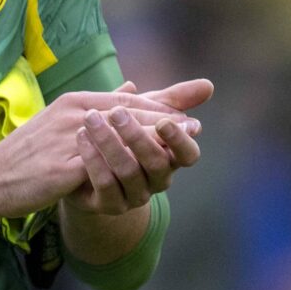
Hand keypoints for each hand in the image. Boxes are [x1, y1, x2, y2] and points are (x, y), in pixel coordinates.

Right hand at [0, 78, 209, 218]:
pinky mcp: (66, 167)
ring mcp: (69, 140)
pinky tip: (148, 176)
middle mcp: (74, 116)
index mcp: (74, 103)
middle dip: (165, 122)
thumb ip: (98, 107)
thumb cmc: (27, 154)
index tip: (186, 115)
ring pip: (123, 140)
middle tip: (193, 130)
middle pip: (130, 115)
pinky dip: (130, 168)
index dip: (159, 107)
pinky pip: (105, 167)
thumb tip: (132, 86)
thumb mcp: (60, 122)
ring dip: (154, 145)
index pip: (126, 101)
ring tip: (178, 152)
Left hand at [65, 84, 203, 216]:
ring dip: (110, 143)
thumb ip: (170, 100)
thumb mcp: (143, 114)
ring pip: (128, 172)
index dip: (179, 140)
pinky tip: (82, 138)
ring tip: (90, 119)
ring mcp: (135, 196)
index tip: (164, 121)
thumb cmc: (121, 136)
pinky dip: (94, 160)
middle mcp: (157, 180)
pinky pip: (105, 184)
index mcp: (171, 158)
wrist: (84, 169)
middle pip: (156, 162)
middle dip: (137, 135)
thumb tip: (208, 85)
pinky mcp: (110, 205)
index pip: (188, 155)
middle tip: (116, 112)